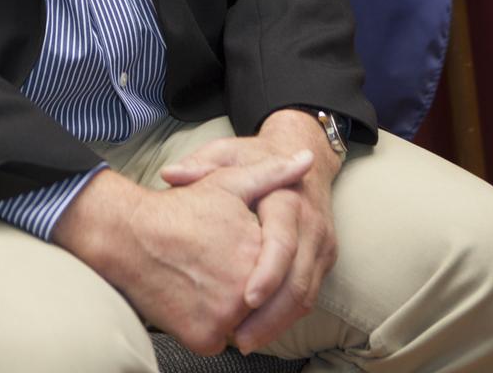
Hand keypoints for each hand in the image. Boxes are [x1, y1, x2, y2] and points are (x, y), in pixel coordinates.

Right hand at [53, 147, 313, 354]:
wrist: (128, 236)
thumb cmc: (179, 208)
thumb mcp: (228, 181)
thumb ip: (272, 173)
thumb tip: (307, 157)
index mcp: (257, 253)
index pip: (277, 266)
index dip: (261, 256)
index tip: (238, 247)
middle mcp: (244, 292)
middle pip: (261, 297)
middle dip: (248, 284)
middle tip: (216, 264)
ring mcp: (224, 319)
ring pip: (243, 321)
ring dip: (233, 307)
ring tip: (205, 278)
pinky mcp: (204, 340)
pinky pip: (219, 338)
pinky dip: (210, 323)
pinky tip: (192, 296)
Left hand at [161, 111, 339, 353]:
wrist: (302, 152)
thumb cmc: (257, 156)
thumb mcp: (229, 152)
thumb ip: (201, 164)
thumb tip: (170, 174)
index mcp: (288, 196)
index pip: (283, 242)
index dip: (267, 273)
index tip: (245, 299)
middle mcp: (311, 224)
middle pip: (298, 279)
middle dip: (271, 315)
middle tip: (240, 337)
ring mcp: (321, 244)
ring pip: (307, 295)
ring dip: (278, 323)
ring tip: (245, 340)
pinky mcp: (323, 259)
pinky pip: (309, 296)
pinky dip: (286, 317)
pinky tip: (260, 329)